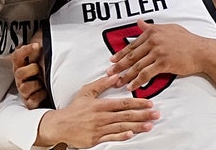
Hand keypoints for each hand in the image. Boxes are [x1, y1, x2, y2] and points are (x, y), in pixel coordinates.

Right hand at [12, 42, 45, 108]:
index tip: (36, 46)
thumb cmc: (48, 72)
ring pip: (25, 87)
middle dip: (32, 70)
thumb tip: (42, 37)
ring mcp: (25, 91)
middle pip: (19, 73)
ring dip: (36, 84)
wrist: (57, 90)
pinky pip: (32, 100)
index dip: (25, 51)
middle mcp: (21, 79)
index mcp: (22, 66)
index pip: (17, 56)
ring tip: (44, 83)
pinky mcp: (30, 102)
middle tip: (40, 70)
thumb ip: (40, 47)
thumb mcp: (44, 57)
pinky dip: (40, 95)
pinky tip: (45, 93)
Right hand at [37, 74, 158, 147]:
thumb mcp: (86, 92)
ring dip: (137, 126)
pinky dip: (122, 136)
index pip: (123, 103)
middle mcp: (102, 117)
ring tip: (149, 125)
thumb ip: (101, 84)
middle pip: (126, 115)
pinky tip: (131, 134)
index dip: (138, 102)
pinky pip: (111, 138)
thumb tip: (115, 75)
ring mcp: (99, 129)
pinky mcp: (96, 139)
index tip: (149, 103)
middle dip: (143, 115)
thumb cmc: (74, 109)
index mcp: (100, 105)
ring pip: (122, 127)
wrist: (60, 125)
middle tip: (156, 114)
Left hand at [107, 20, 205, 89]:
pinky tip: (131, 86)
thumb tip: (139, 22)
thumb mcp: (169, 28)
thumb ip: (152, 27)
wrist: (201, 51)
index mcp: (153, 32)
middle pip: (132, 56)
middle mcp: (153, 41)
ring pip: (137, 66)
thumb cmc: (187, 40)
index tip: (112, 60)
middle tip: (109, 73)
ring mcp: (158, 52)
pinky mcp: (163, 63)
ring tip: (118, 83)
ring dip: (125, 75)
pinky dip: (137, 81)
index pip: (133, 45)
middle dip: (119, 66)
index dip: (121, 54)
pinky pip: (146, 74)